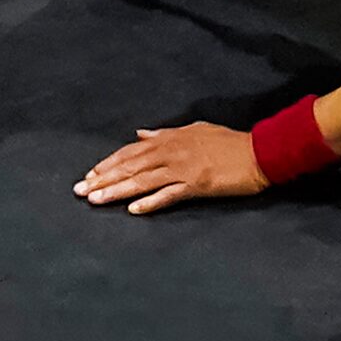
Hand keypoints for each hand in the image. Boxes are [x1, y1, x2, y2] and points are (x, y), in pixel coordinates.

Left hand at [73, 123, 269, 214]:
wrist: (260, 152)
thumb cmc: (228, 141)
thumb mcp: (193, 130)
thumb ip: (164, 133)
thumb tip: (141, 133)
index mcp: (168, 139)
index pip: (130, 152)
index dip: (108, 163)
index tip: (90, 175)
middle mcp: (170, 152)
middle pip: (130, 166)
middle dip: (103, 179)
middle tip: (80, 191)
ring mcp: (183, 169)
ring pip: (142, 181)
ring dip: (117, 191)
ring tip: (96, 201)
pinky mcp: (197, 185)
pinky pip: (169, 195)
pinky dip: (150, 202)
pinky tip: (133, 210)